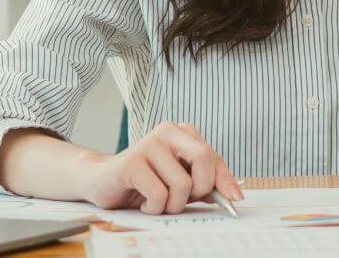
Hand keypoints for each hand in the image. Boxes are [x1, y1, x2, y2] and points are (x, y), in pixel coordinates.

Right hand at [82, 121, 244, 214]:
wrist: (103, 181)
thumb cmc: (147, 181)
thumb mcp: (182, 181)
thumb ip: (207, 183)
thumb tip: (235, 194)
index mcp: (183, 132)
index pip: (214, 156)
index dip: (225, 181)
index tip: (234, 200)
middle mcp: (167, 131)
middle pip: (204, 157)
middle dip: (201, 187)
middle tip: (185, 199)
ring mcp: (148, 143)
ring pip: (182, 184)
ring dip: (173, 205)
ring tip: (158, 201)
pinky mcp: (131, 161)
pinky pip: (159, 194)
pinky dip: (154, 207)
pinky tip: (143, 202)